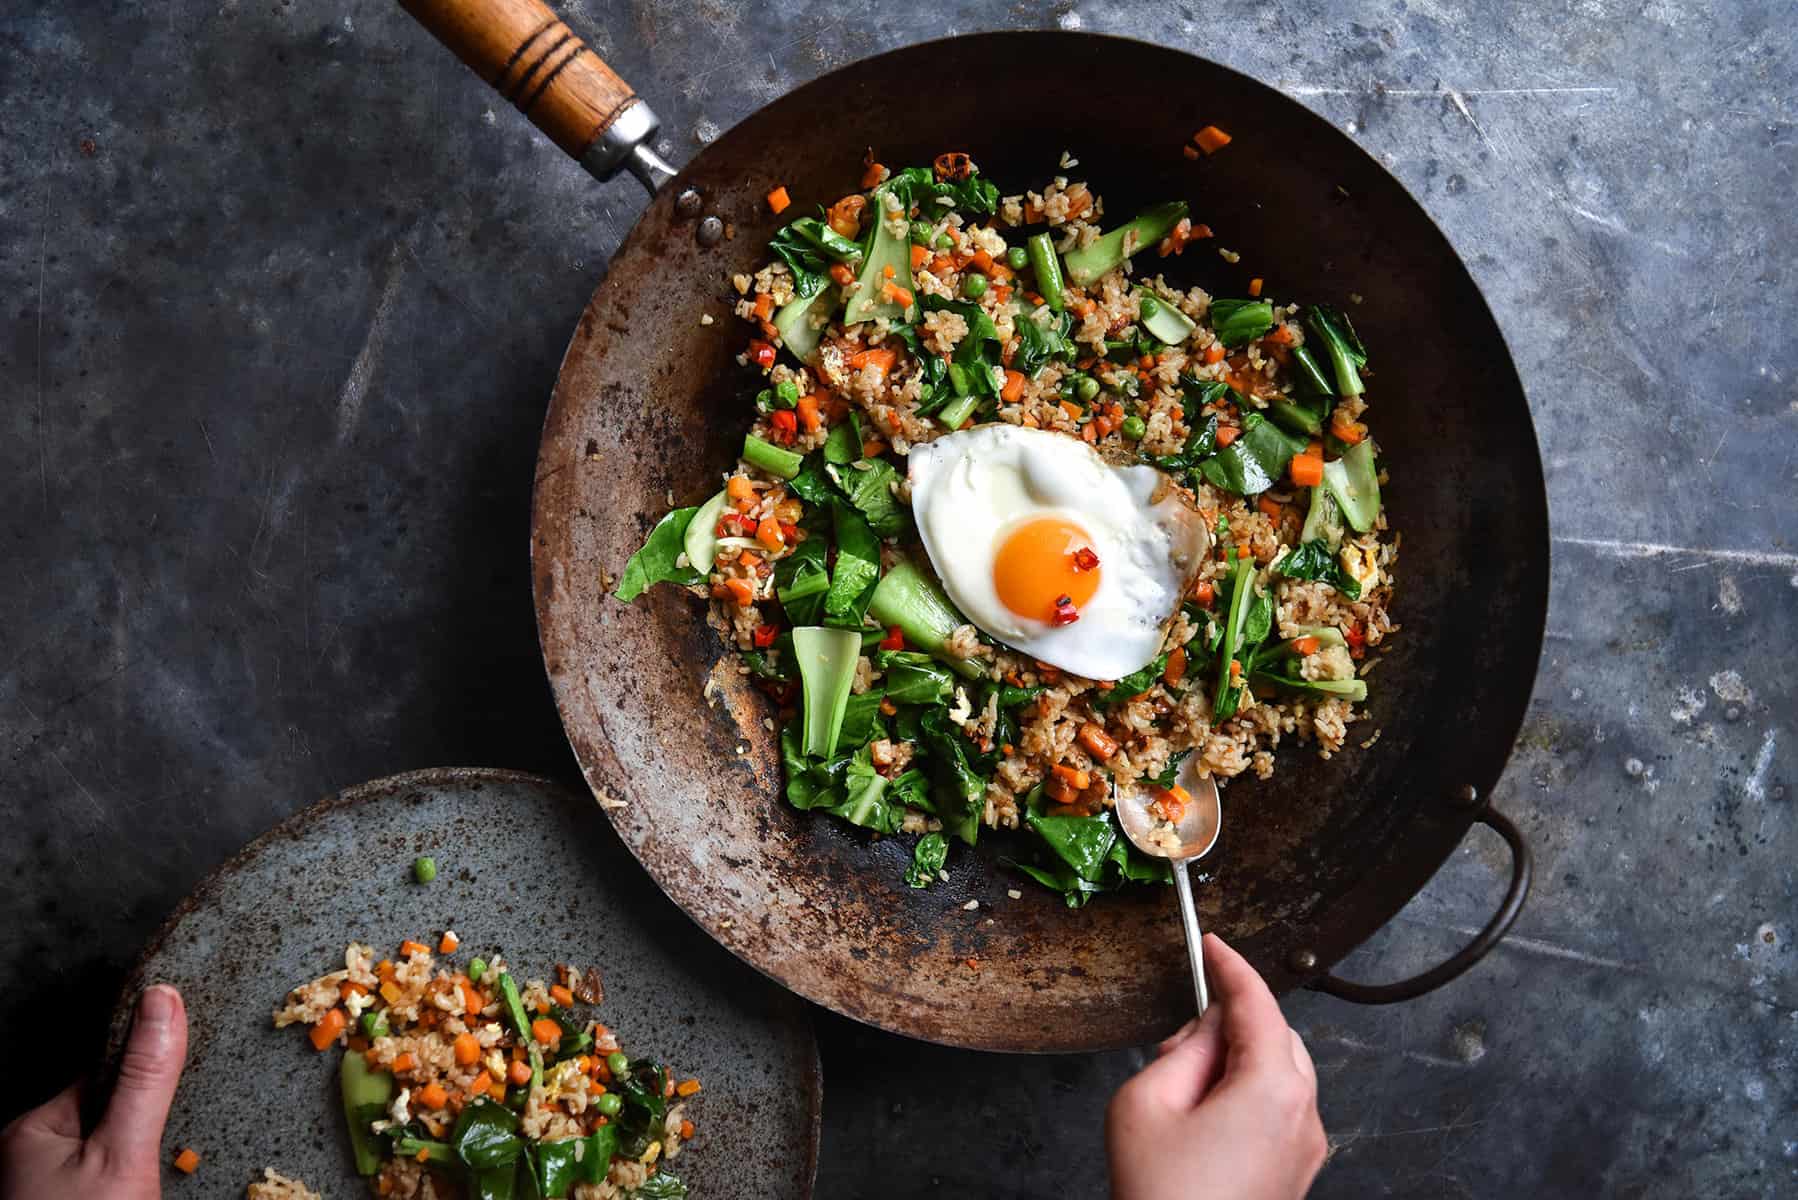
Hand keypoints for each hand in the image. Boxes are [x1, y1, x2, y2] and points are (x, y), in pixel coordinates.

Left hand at [1, 985, 188, 1199]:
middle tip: (172, 1145)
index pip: (102, 1071)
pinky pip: (111, 1180)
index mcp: (32, 1129)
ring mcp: (49, 1190)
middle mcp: (31, 1156)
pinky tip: (151, 1191)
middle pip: (109, 1111)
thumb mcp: (124, 1155)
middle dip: (148, 1121)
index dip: (147, 1072)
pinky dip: (137, 1181)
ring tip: (161, 1177)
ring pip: (114, 1149)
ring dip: (147, 1154)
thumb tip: (164, 998)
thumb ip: (145, 1079)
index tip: (189, 1071)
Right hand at [1107, 934, 1325, 1199]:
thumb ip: (1181, 1048)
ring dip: (1240, 1060)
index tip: (1213, 944)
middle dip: (1231, 1022)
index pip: (1257, 1003)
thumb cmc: (1162, 1197)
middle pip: (1277, 1035)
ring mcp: (1306, 1149)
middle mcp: (1303, 1116)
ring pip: (1281, 1072)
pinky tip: (1205, 1114)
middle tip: (1178, 1040)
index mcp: (1273, 1088)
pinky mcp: (1296, 1174)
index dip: (1231, 966)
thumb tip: (1206, 1028)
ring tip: (1183, 1088)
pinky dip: (1249, 1093)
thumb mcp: (1146, 1102)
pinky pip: (1281, 1110)